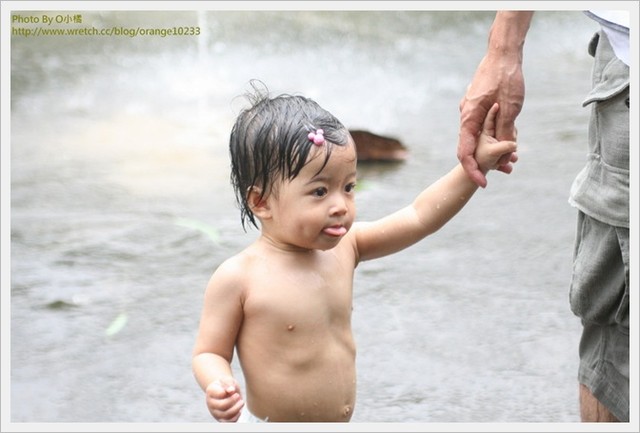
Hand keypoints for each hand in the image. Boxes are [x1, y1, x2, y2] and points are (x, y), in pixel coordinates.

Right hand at [205, 376, 243, 421]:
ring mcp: (215, 411)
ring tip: (241, 402)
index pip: (220, 394)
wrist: (225, 390)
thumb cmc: (226, 384)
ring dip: (236, 409)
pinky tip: (239, 411)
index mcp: (211, 391)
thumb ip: (229, 383)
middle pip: (221, 406)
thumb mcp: (227, 379)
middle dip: (233, 401)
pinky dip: (235, 417)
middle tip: (238, 396)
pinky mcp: (220, 418)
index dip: (228, 392)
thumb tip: (231, 390)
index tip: (234, 389)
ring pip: (225, 415)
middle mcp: (210, 403)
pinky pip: (227, 422)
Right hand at [458, 50, 523, 186]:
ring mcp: (471, 110)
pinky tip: (509, 139)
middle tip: (505, 172)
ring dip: (493, 149)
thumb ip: (505, 131)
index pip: (465, 152)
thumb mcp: (510, 108)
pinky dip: (493, 136)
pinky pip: (483, 126)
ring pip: (479, 137)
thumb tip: (505, 153)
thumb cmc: (506, 77)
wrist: (503, 52)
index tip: (483, 182)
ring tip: (511, 159)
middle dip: (485, 163)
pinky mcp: (478, 105)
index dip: (473, 170)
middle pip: (471, 147)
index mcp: (469, 118)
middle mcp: (466, 116)